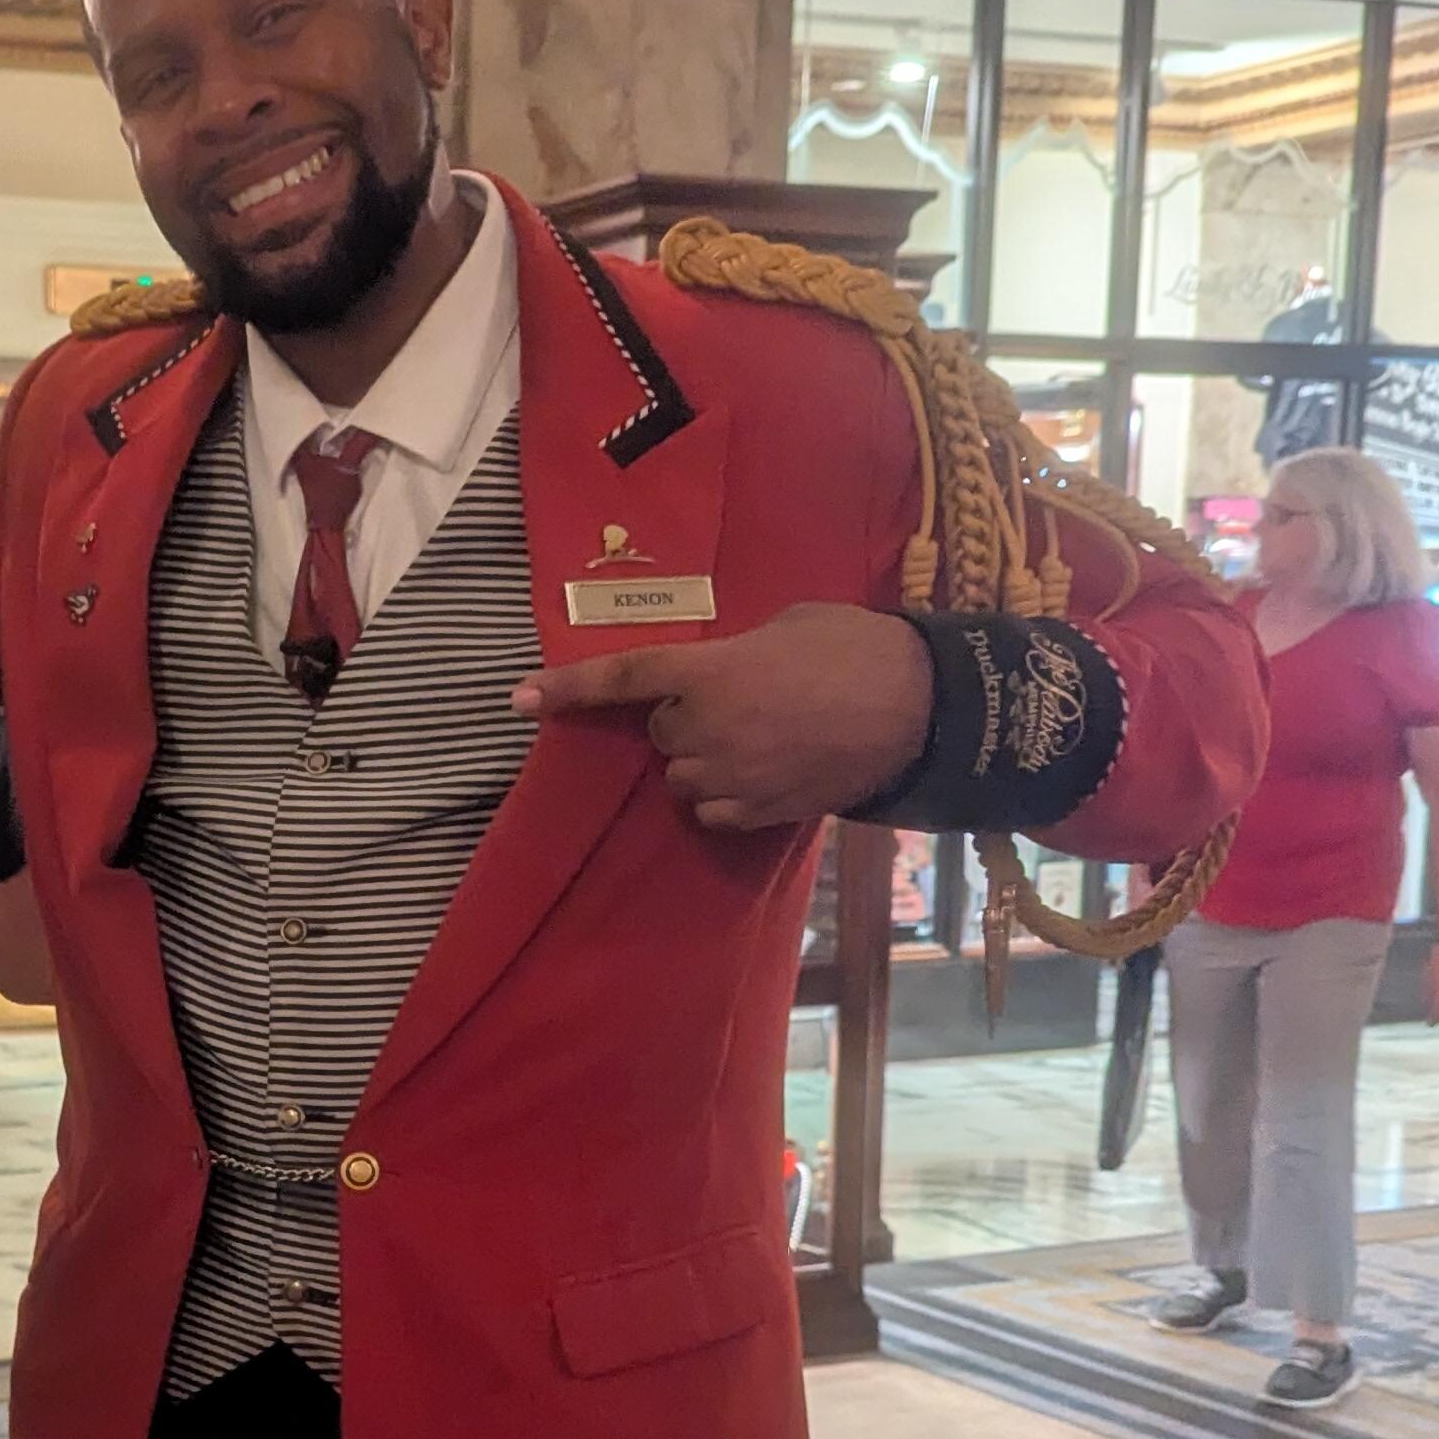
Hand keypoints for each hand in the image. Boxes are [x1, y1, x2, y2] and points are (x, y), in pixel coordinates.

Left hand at [516, 604, 932, 830]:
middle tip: (746, 700)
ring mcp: (730, 776)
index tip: (518, 699)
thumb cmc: (858, 649)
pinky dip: (726, 796)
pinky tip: (769, 774)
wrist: (921, 710)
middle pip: (663, 733)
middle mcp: (706, 728)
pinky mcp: (757, 813)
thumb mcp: (788, 625)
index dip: (567, 689)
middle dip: (689, 718)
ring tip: (766, 738)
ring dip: (707, 758)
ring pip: (684, 776)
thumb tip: (726, 668)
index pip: (623, 678)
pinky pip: (712, 811)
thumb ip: (739, 648)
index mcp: (709, 670)